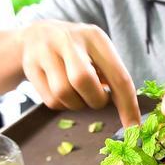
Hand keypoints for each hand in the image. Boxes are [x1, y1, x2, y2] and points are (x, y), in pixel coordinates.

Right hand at [18, 20, 139, 126]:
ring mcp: (46, 51)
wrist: (36, 35)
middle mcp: (69, 40)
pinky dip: (63, 105)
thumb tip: (128, 113)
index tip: (134, 128)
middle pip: (84, 81)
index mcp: (95, 37)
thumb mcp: (97, 52)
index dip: (128, 106)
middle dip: (95, 100)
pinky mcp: (30, 66)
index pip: (118, 76)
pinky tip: (64, 92)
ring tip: (79, 93)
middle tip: (97, 98)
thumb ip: (112, 75)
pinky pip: (51, 100)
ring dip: (77, 104)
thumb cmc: (78, 51)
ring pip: (64, 93)